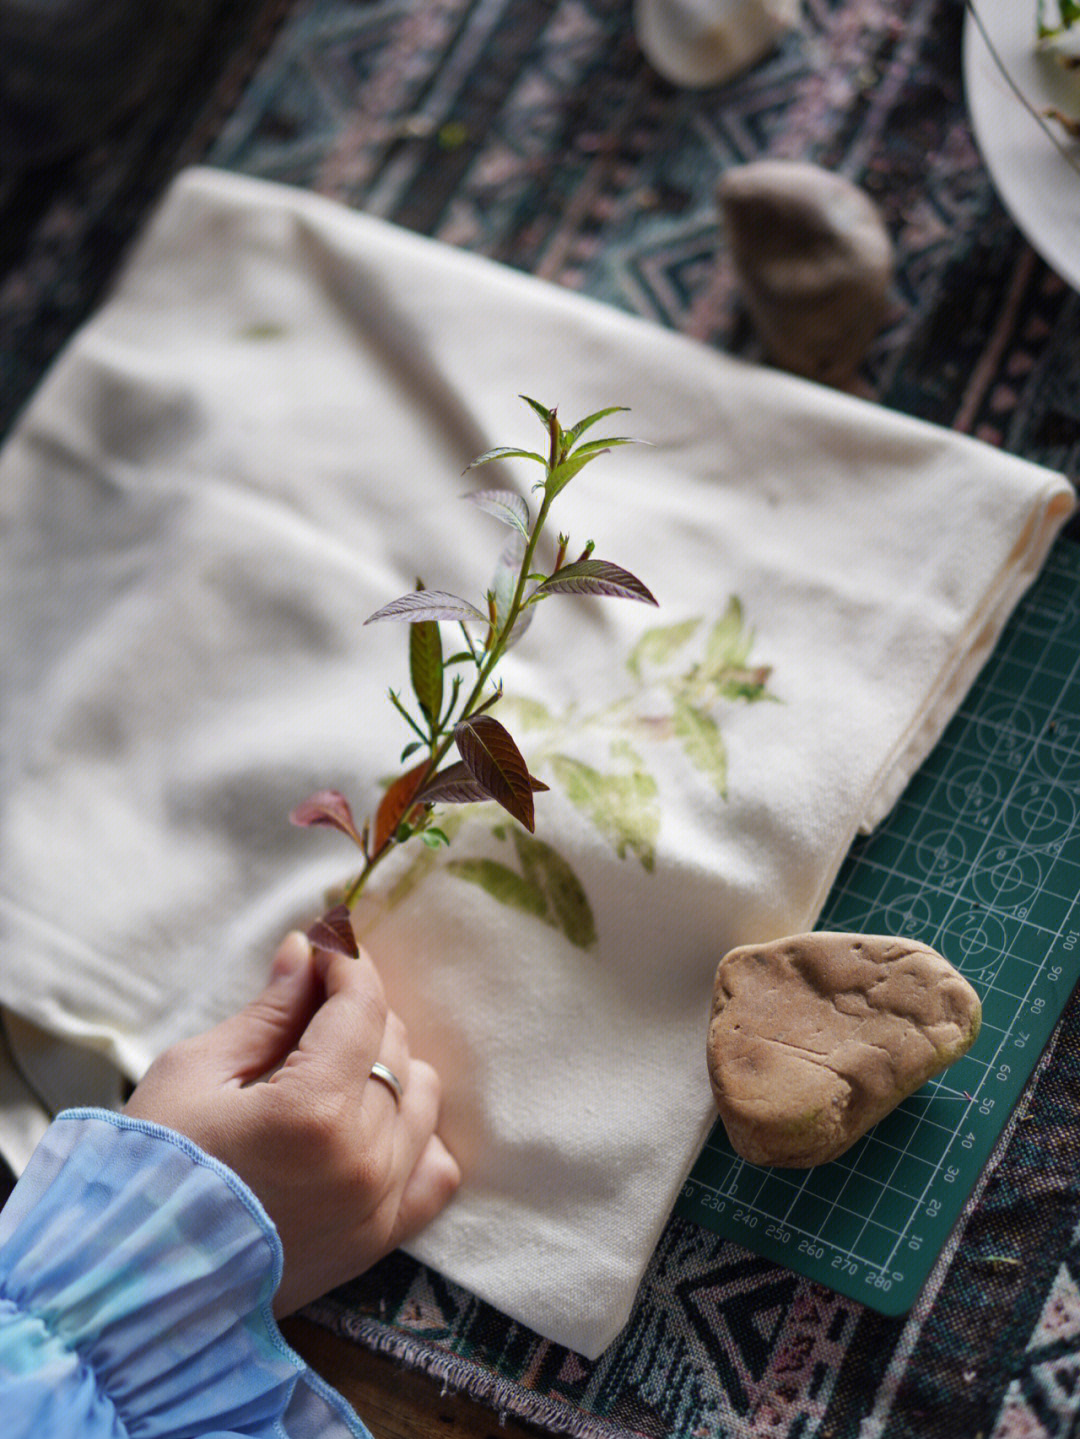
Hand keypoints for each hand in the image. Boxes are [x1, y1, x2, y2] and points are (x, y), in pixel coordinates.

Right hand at [123, 931, 459, 1314]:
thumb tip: (307, 951)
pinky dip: (415, 1135)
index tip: (326, 946)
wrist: (130, 1290)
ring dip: (387, 1067)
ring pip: (423, 1096)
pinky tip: (371, 1121)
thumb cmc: (151, 1172)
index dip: (346, 965)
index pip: (362, 1007)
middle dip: (357, 1011)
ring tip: (330, 1065)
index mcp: (314, 1111)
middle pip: (395, 1046)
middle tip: (312, 1002)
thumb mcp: (196, 1074)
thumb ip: (269, 1012)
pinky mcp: (380, 1241)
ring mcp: (379, 1205)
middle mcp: (364, 1159)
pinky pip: (436, 1170)